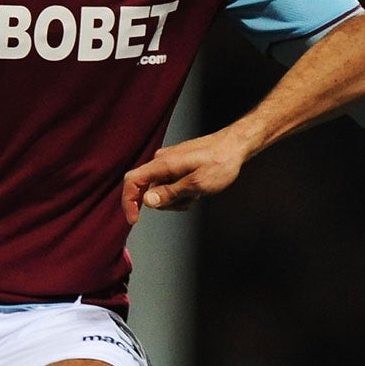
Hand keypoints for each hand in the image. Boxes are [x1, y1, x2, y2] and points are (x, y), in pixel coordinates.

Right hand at [121, 129, 251, 223]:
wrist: (235, 146)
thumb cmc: (220, 163)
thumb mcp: (196, 184)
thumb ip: (170, 193)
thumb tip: (147, 201)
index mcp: (163, 163)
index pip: (132, 181)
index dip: (128, 202)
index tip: (134, 219)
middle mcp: (161, 161)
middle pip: (149, 190)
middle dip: (167, 202)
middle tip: (191, 198)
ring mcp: (169, 163)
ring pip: (162, 191)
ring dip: (178, 198)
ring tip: (198, 192)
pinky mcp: (176, 166)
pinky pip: (171, 186)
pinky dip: (182, 192)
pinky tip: (198, 188)